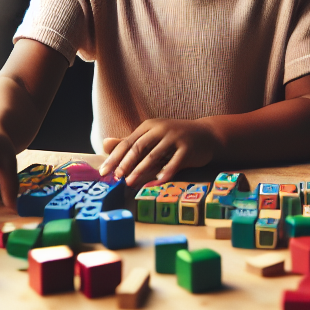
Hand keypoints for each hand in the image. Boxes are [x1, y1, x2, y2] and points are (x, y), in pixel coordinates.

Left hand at [99, 119, 220, 185]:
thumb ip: (130, 142)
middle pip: (138, 147)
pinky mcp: (188, 147)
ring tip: (130, 183)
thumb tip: (104, 144)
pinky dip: (165, 172)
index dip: (114, 157)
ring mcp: (175, 137)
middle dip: (125, 164)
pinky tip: (157, 182)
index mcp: (149, 126)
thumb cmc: (175, 139)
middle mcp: (161, 129)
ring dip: (140, 170)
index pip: (127, 142)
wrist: (206, 135)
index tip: (103, 172)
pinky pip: (175, 162)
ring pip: (154, 155)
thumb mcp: (152, 138)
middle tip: (116, 178)